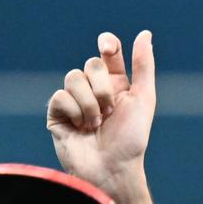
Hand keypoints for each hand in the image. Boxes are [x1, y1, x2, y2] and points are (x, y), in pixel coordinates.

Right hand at [47, 30, 157, 198]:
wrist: (112, 169)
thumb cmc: (131, 139)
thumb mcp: (143, 98)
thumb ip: (143, 65)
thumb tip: (145, 33)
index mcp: (115, 84)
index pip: (108, 51)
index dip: (107, 44)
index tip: (107, 48)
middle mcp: (93, 90)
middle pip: (90, 63)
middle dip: (102, 87)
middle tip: (110, 111)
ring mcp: (74, 102)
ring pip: (73, 78)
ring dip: (89, 103)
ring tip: (95, 125)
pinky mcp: (57, 115)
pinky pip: (59, 96)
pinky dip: (74, 112)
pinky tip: (80, 129)